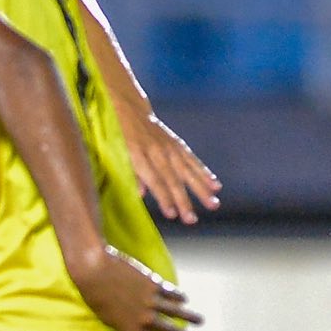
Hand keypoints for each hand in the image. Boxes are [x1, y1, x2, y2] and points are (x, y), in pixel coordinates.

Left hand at [67, 244, 200, 330]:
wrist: (95, 271)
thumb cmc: (94, 296)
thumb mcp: (108, 318)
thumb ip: (125, 324)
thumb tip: (138, 326)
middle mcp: (145, 319)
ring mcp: (152, 301)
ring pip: (178, 312)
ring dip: (190, 317)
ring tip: (200, 321)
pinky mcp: (154, 284)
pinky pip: (171, 293)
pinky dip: (179, 297)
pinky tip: (184, 299)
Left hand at [121, 110, 220, 225]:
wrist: (129, 109)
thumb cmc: (117, 137)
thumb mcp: (115, 154)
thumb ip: (128, 174)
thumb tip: (139, 195)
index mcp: (138, 155)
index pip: (154, 180)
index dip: (164, 198)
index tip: (172, 214)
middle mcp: (157, 151)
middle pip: (173, 180)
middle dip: (183, 201)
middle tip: (192, 220)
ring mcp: (170, 147)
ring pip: (188, 171)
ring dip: (201, 190)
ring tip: (213, 205)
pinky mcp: (177, 144)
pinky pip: (192, 160)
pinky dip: (204, 173)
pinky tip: (215, 185)